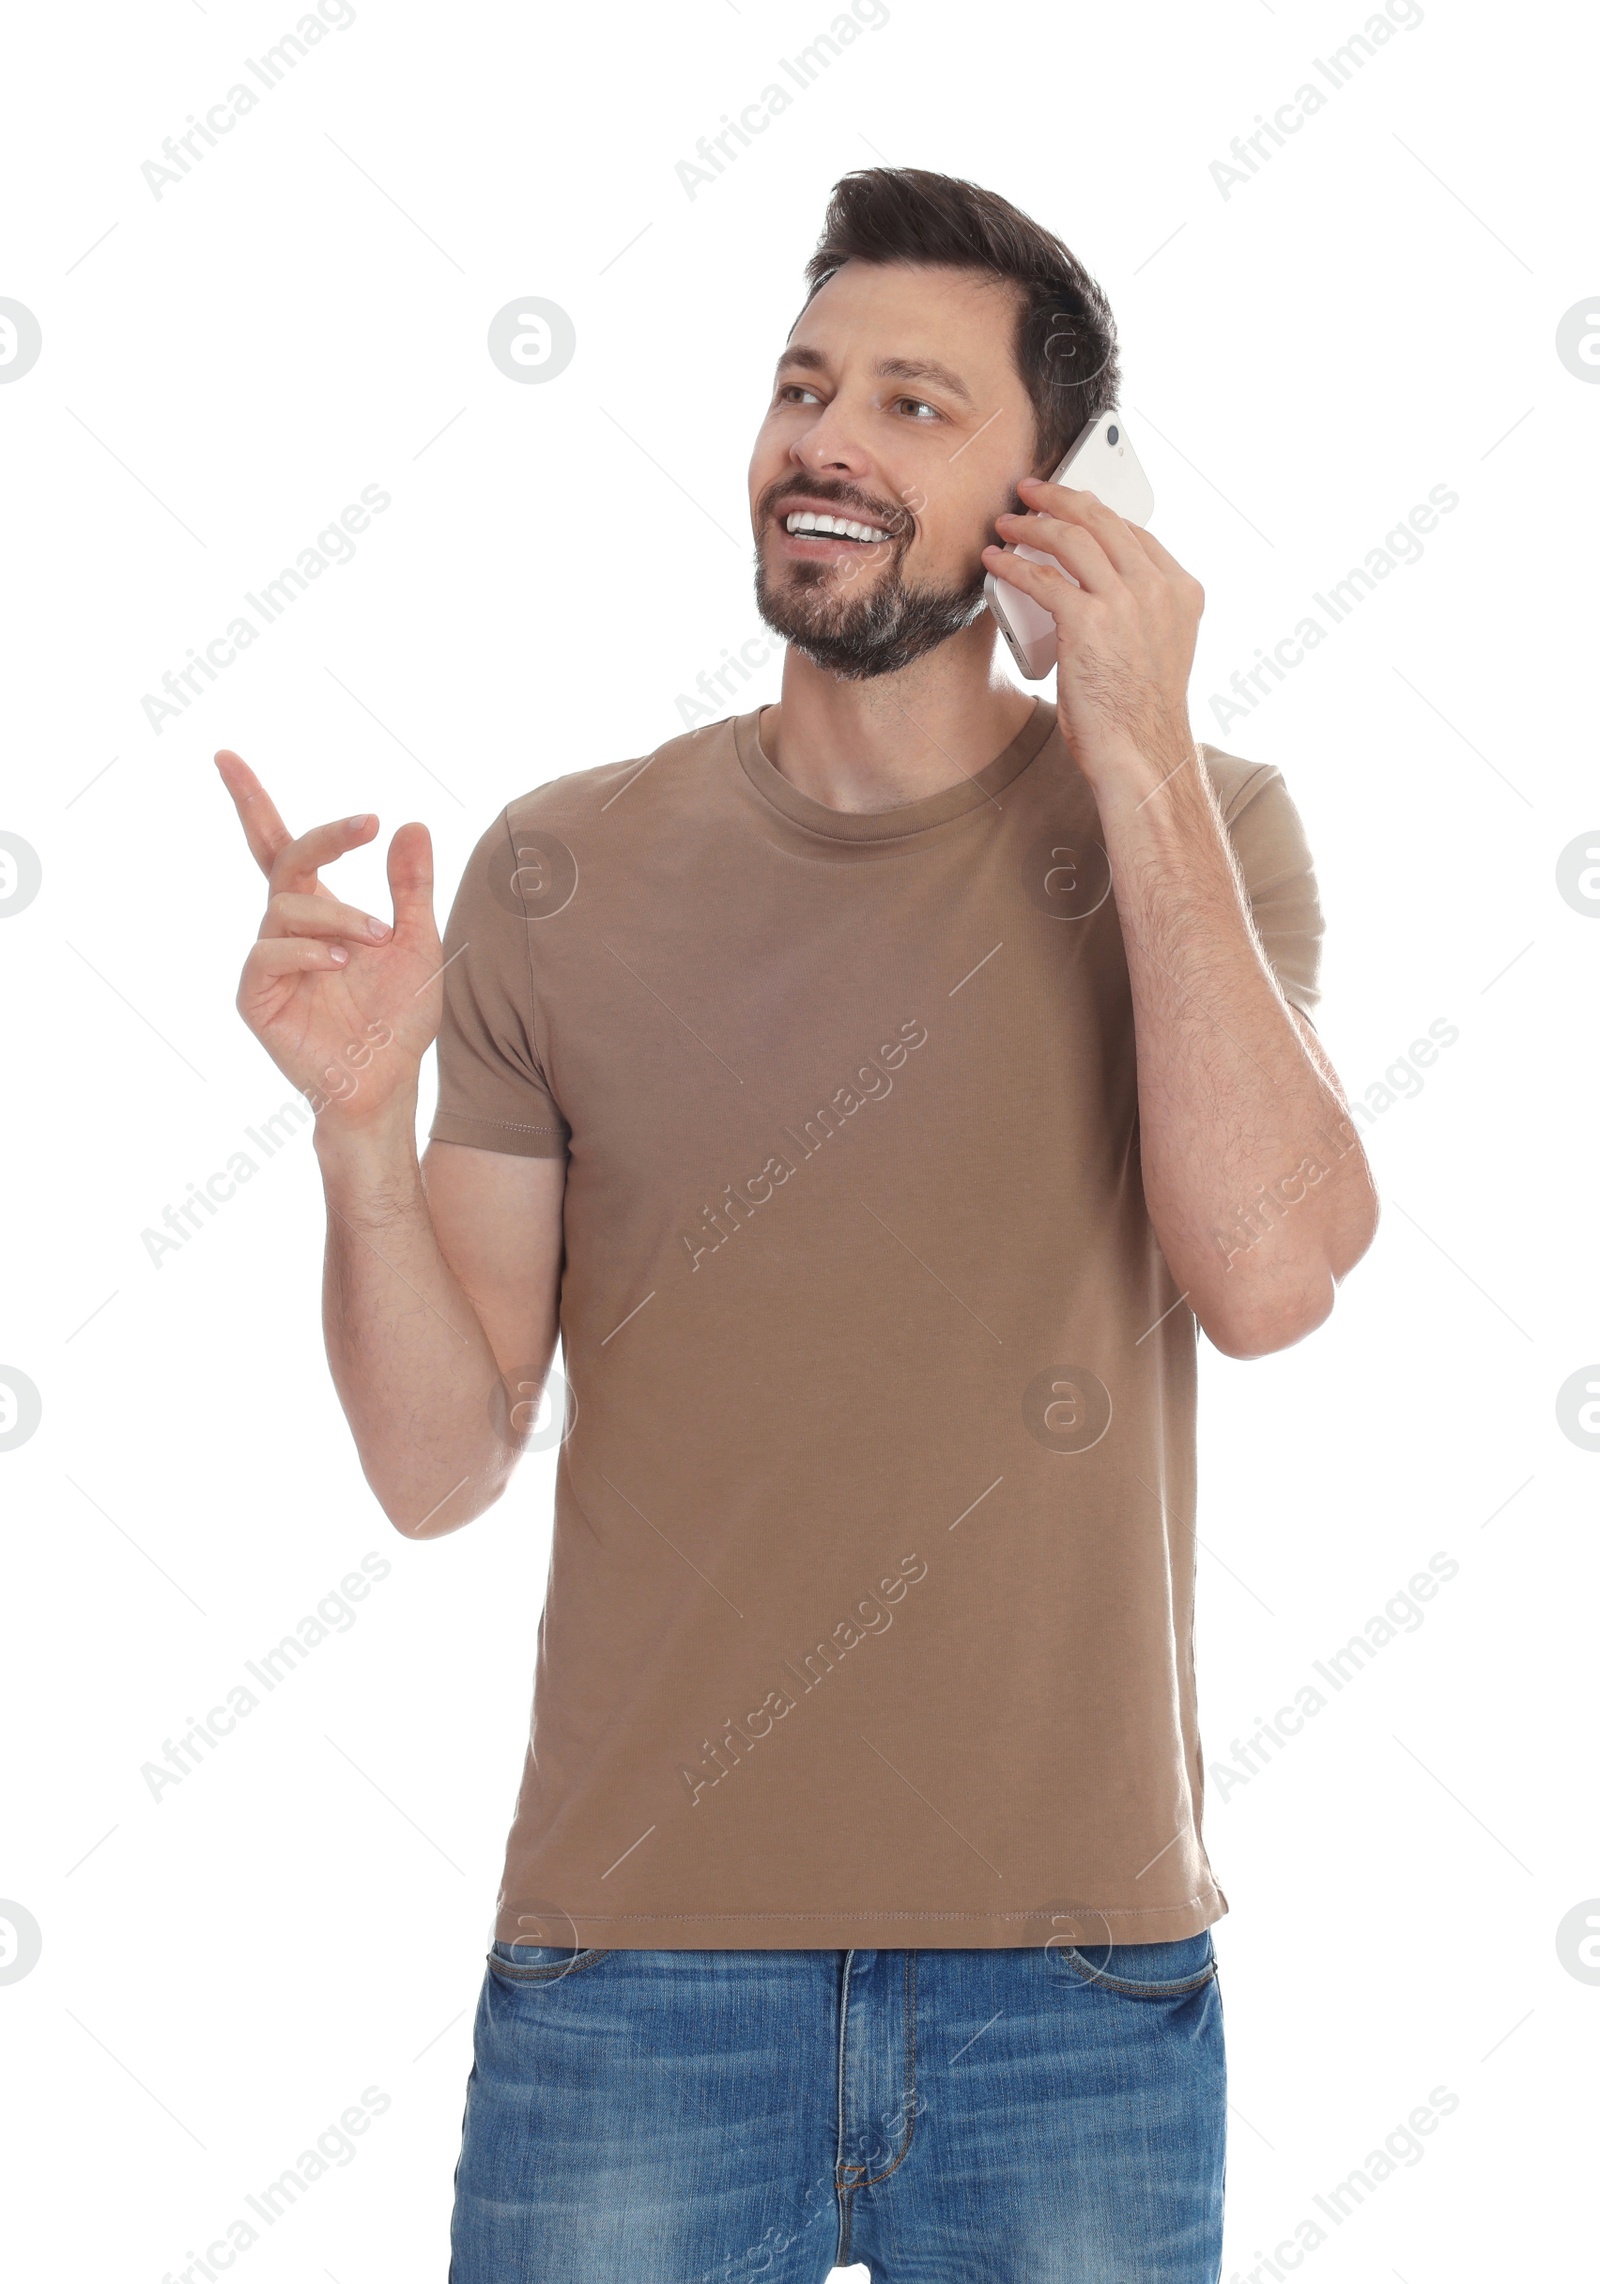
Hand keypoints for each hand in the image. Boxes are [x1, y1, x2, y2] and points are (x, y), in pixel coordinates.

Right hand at [215, 749, 442, 1131]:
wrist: (387, 1081)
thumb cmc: (398, 1018)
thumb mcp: (417, 943)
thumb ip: (411, 888)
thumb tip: (412, 824)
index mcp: (318, 909)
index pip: (278, 845)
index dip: (249, 801)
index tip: (226, 757)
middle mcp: (287, 929)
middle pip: (283, 860)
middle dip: (321, 837)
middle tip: (366, 825)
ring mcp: (268, 961)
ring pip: (288, 908)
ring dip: (340, 915)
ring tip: (377, 940)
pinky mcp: (256, 997)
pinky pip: (267, 955)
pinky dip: (305, 950)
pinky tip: (338, 962)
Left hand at [982, 478, 1204, 790]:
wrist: (1141, 753)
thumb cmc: (1139, 714)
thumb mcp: (1158, 650)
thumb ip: (1141, 615)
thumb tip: (1099, 593)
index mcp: (1182, 591)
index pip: (1133, 533)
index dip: (1094, 513)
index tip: (1067, 506)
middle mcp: (1158, 588)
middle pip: (1102, 520)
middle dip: (1059, 498)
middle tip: (1029, 492)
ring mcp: (1126, 601)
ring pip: (1071, 539)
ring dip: (1030, 525)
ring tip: (1005, 523)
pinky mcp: (1089, 621)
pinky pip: (1042, 578)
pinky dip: (1012, 565)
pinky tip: (995, 561)